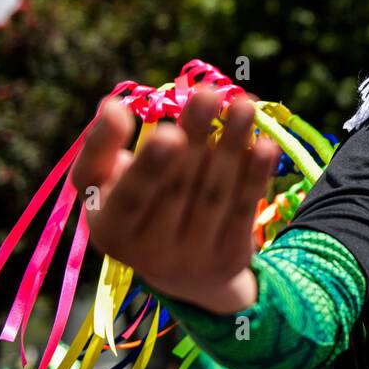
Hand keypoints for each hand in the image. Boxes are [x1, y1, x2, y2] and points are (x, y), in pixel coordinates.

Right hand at [71, 89, 280, 313]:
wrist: (183, 272)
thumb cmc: (135, 207)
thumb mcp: (105, 185)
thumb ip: (103, 146)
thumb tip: (112, 106)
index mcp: (109, 230)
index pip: (128, 196)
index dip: (147, 165)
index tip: (165, 131)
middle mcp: (148, 252)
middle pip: (176, 187)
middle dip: (195, 137)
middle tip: (208, 95)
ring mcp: (192, 258)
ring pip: (213, 194)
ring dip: (231, 146)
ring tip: (243, 106)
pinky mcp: (228, 257)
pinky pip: (243, 210)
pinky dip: (255, 175)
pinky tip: (266, 144)